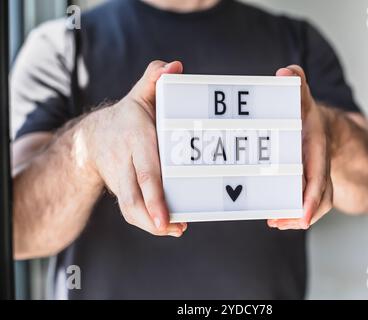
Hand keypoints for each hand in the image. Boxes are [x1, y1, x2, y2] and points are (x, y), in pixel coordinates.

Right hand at [82, 60, 186, 236]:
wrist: (93, 138)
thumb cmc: (127, 116)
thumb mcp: (140, 94)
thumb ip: (154, 79)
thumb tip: (174, 67)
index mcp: (136, 140)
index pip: (146, 171)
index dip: (155, 195)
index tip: (166, 217)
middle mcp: (126, 163)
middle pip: (135, 197)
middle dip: (153, 217)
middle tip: (173, 228)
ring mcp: (121, 180)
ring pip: (132, 209)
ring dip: (152, 224)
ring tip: (175, 229)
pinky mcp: (122, 190)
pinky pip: (132, 211)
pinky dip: (147, 222)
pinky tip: (168, 226)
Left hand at [267, 65, 333, 229]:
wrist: (322, 127)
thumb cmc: (307, 115)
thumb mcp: (301, 97)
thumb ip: (296, 82)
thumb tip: (287, 73)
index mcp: (317, 148)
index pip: (318, 176)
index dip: (310, 197)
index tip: (302, 215)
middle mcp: (319, 166)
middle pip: (319, 197)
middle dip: (301, 214)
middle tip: (279, 222)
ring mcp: (314, 177)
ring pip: (314, 204)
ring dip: (295, 217)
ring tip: (276, 222)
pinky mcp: (305, 184)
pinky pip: (305, 202)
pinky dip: (292, 213)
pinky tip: (277, 217)